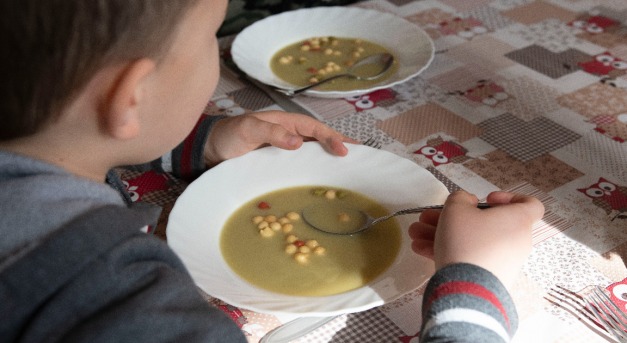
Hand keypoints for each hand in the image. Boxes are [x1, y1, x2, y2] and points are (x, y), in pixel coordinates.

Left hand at [203, 111, 357, 165]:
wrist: (209, 150)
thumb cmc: (228, 135)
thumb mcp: (248, 130)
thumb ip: (271, 133)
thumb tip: (298, 142)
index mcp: (286, 122)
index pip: (315, 128)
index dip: (331, 138)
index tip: (343, 151)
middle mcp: (289, 135)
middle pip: (320, 139)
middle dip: (340, 145)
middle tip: (362, 156)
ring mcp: (284, 150)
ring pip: (313, 153)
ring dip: (330, 159)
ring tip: (350, 169)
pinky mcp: (278, 164)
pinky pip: (301, 166)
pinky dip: (314, 170)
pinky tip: (322, 180)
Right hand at [408, 190, 544, 287]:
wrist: (466, 288)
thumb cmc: (465, 239)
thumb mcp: (455, 208)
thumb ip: (460, 197)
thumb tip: (469, 203)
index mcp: (517, 220)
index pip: (530, 204)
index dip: (508, 197)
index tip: (486, 199)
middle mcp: (516, 240)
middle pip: (487, 222)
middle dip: (455, 217)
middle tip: (430, 216)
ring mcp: (504, 261)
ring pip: (473, 239)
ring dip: (444, 233)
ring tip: (415, 234)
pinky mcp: (490, 277)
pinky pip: (471, 257)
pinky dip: (450, 250)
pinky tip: (420, 250)